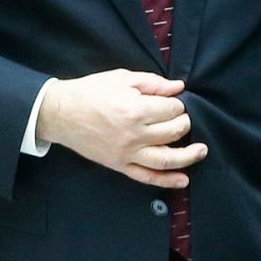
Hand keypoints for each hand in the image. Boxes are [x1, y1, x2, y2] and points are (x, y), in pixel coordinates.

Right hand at [37, 69, 205, 187]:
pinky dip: (167, 181)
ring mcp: (127, 153)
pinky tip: (183, 179)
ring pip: (166, 159)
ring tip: (201, 150)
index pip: (171, 110)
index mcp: (134, 110)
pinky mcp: (119, 165)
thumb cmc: (89, 92)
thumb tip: (179, 88)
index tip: (173, 102)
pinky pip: (147, 177)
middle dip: (183, 124)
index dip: (177, 104)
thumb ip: (153, 84)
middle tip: (181, 118)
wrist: (59, 113)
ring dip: (188, 156)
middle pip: (173, 132)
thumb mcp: (121, 79)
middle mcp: (134, 135)